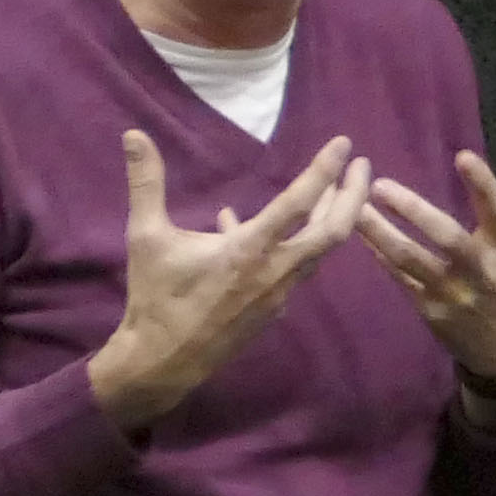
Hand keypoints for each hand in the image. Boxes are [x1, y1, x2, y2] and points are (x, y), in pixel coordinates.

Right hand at [87, 128, 376, 427]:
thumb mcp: (146, 236)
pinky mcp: (275, 306)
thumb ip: (146, 183)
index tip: (344, 144)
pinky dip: (296, 241)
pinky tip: (269, 225)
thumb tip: (133, 134)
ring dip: (330, 218)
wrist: (165, 360)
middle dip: (353, 195)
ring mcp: (281, 292)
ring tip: (333, 189)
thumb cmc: (156, 297)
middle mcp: (276, 270)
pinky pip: (296, 266)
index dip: (324, 171)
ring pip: (318, 249)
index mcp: (250, 249)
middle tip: (363, 165)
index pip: (299, 203)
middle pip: (333, 231)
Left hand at [354, 121, 495, 388]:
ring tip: (351, 208)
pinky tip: (358, 232)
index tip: (462, 156)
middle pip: (447, 238)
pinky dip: (379, 255)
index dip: (481, 185)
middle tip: (379, 185)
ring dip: (380, 233)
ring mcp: (454, 292)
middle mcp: (483, 269)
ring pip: (412, 260)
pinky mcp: (431, 310)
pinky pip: (399, 278)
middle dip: (414, 212)